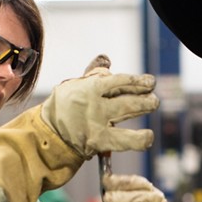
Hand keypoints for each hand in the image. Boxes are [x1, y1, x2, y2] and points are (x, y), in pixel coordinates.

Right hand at [40, 55, 157, 158]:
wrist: (48, 132)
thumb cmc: (65, 106)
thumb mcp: (74, 85)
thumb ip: (93, 73)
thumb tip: (106, 59)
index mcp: (88, 89)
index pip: (117, 81)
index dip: (136, 81)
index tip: (150, 82)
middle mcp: (94, 106)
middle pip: (125, 101)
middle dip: (143, 99)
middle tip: (154, 100)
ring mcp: (97, 124)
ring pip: (126, 114)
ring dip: (143, 109)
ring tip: (153, 106)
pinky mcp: (99, 141)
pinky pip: (124, 141)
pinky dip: (138, 140)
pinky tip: (147, 138)